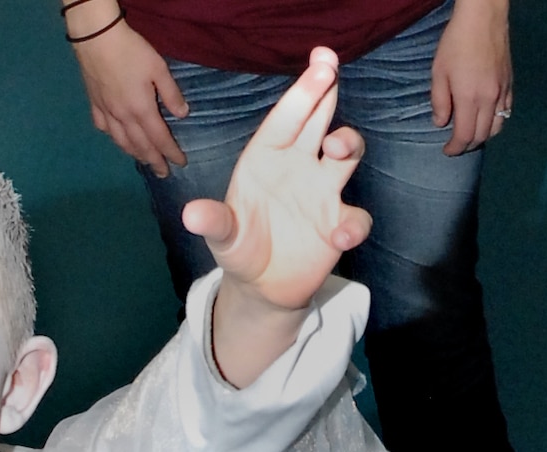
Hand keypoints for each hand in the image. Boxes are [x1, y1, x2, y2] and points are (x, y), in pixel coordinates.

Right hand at [67, 11, 187, 175]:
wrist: (97, 40)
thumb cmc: (131, 51)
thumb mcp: (159, 68)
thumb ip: (171, 93)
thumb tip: (183, 114)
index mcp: (142, 110)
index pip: (160, 139)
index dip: (171, 153)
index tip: (181, 163)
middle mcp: (124, 119)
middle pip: (141, 147)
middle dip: (154, 161)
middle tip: (163, 173)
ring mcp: (107, 114)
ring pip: (122, 143)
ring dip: (135, 155)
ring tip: (143, 161)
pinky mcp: (95, 106)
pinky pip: (104, 129)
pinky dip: (114, 138)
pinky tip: (118, 139)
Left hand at [186, 51, 368, 311]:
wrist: (260, 286)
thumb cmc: (240, 247)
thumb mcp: (223, 237)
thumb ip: (213, 222)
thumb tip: (190, 216)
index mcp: (267, 158)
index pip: (285, 120)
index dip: (301, 94)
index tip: (319, 68)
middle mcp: (298, 165)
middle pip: (319, 122)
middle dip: (326, 94)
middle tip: (331, 68)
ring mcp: (322, 191)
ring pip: (346, 154)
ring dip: (348, 143)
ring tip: (336, 147)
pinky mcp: (338, 222)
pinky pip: (355, 217)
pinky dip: (353, 225)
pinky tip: (340, 236)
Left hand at [431, 0, 511, 154]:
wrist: (484, 17)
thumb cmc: (456, 42)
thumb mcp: (439, 72)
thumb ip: (440, 102)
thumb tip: (441, 123)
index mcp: (470, 99)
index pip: (465, 136)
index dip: (455, 149)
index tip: (447, 150)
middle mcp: (490, 99)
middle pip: (481, 136)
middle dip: (467, 146)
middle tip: (456, 145)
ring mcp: (502, 91)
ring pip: (497, 127)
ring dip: (483, 136)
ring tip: (471, 134)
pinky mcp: (510, 83)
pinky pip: (507, 111)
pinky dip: (496, 121)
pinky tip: (486, 119)